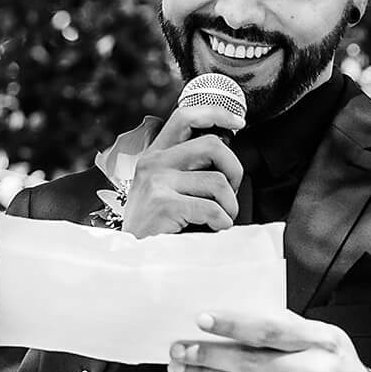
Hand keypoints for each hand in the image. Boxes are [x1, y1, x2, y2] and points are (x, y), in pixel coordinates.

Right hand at [121, 101, 244, 236]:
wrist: (132, 259)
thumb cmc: (158, 226)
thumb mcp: (166, 188)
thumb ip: (187, 167)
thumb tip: (225, 151)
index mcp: (155, 154)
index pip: (185, 116)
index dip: (216, 113)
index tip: (238, 122)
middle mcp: (153, 162)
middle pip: (213, 145)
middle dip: (234, 170)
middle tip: (228, 193)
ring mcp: (156, 182)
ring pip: (218, 182)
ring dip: (229, 206)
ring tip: (219, 219)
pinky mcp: (163, 203)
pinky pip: (213, 208)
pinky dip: (222, 222)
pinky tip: (213, 229)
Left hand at [168, 310, 370, 371]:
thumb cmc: (337, 369)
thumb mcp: (326, 339)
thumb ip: (288, 327)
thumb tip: (237, 314)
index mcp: (322, 340)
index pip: (270, 330)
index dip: (233, 324)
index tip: (202, 320)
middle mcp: (313, 370)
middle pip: (249, 361)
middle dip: (207, 354)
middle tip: (179, 348)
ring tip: (180, 366)